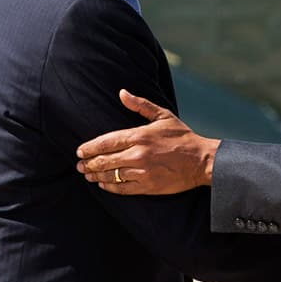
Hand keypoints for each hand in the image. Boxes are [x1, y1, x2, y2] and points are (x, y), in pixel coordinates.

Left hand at [76, 90, 219, 194]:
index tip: (79, 151)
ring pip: (110, 175)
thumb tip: (122, 93)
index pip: (105, 142)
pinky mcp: (147, 186)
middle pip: (104, 160)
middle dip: (88, 163)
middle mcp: (137, 154)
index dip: (89, 148)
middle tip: (79, 165)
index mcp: (139, 135)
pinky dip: (109, 187)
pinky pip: (122, 188)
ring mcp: (142, 172)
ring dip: (95, 175)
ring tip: (87, 175)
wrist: (201, 161)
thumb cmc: (182, 136)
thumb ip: (140, 105)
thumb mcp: (162, 116)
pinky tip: (103, 184)